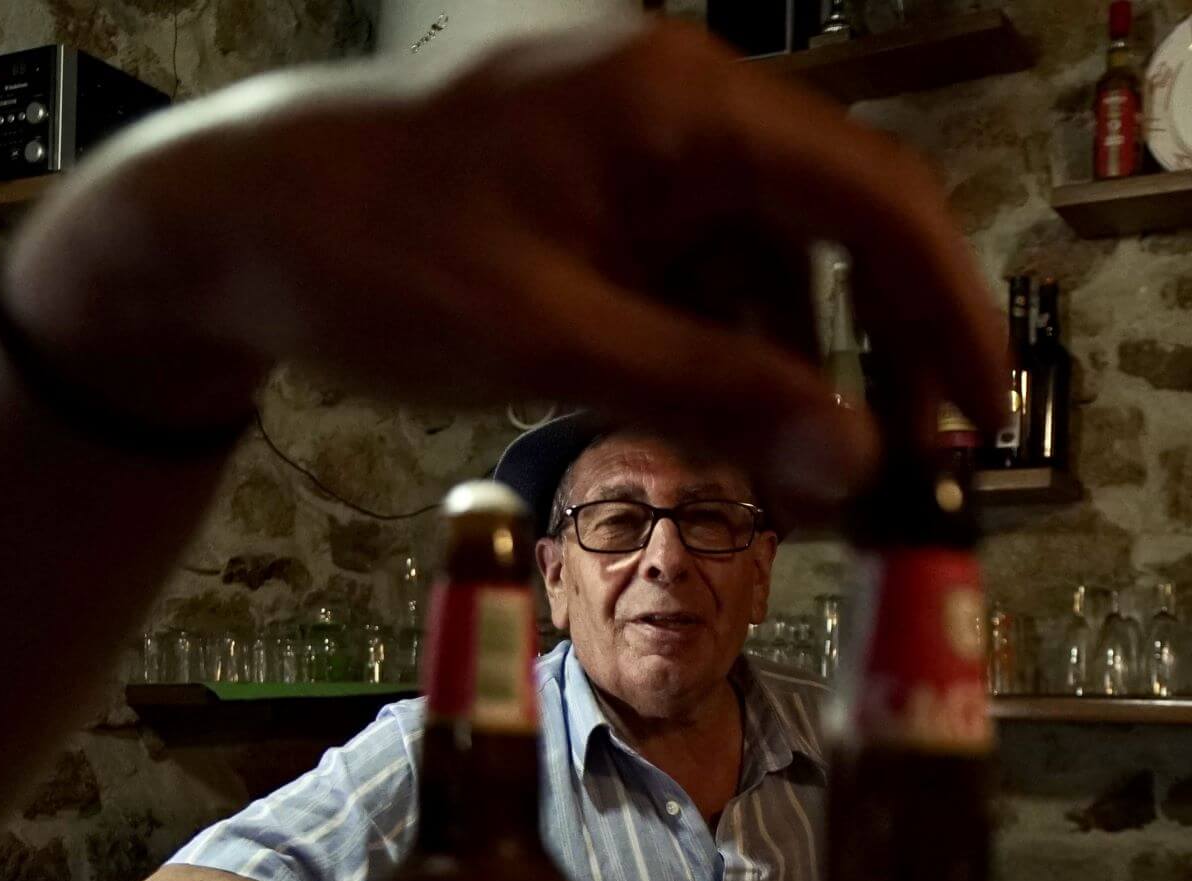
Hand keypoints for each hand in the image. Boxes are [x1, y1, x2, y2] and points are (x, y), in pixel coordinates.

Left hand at [3, 20, 1005, 514]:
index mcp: (673, 100)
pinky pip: (689, 254)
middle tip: (897, 476)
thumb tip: (857, 463)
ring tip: (788, 478)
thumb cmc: (362, 261)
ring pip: (760, 250)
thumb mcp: (545, 341)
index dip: (948, 310)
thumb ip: (709, 396)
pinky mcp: (587, 170)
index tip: (980, 417)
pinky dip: (712, 338)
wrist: (211, 226)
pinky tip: (707, 421)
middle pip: (829, 221)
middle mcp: (668, 91)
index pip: (873, 192)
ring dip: (786, 361)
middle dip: (871, 351)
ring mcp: (625, 127)